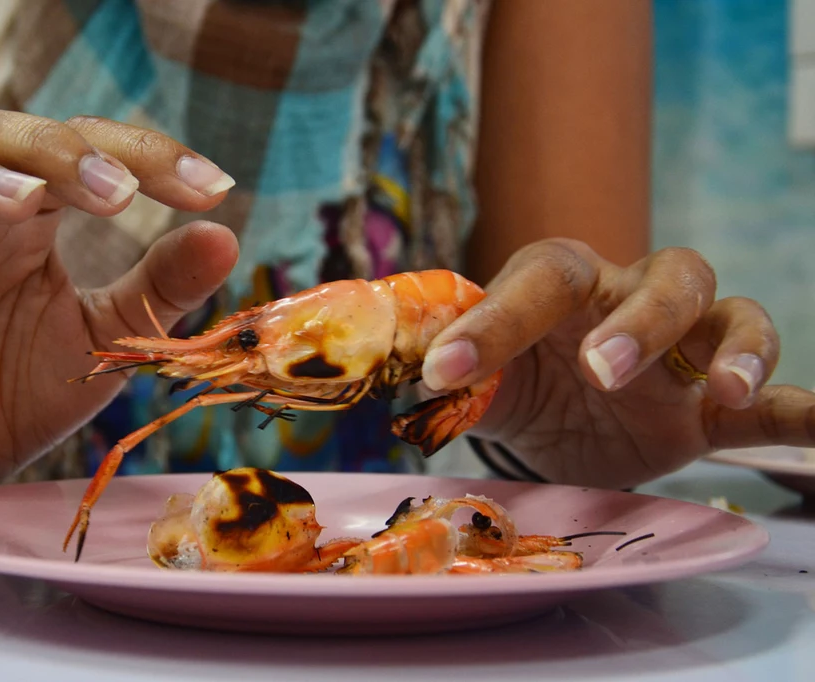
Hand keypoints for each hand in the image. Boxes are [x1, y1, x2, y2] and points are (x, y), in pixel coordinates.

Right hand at [0, 106, 238, 518]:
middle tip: (119, 191)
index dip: (143, 154)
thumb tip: (225, 234)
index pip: (74, 148)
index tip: (215, 187)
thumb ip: (161, 286)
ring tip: (25, 199)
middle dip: (47, 147)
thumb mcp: (109, 334)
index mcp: (25, 220)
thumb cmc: (27, 387)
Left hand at [421, 239, 814, 488]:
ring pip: (734, 319)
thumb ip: (453, 370)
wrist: (556, 415)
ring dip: (738, 350)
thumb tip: (395, 367)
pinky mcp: (710, 409)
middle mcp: (631, 301)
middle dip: (642, 322)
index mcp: (562, 284)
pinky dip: (801, 409)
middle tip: (602, 373)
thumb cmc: (517, 379)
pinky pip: (775, 403)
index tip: (443, 374)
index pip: (540, 281)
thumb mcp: (481, 379)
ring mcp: (683, 353)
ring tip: (725, 391)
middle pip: (667, 279)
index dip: (494, 322)